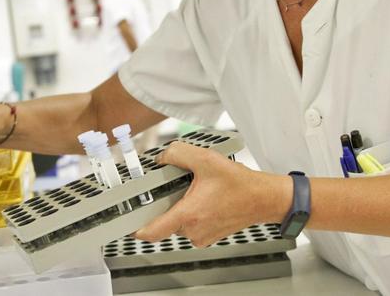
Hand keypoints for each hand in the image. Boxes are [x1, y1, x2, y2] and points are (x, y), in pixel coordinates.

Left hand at [134, 142, 290, 246]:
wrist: (263, 199)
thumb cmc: (240, 185)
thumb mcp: (206, 159)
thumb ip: (178, 153)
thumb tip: (163, 157)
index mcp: (188, 215)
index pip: (151, 232)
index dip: (136, 229)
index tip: (127, 223)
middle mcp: (193, 230)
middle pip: (164, 221)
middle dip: (166, 204)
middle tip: (175, 188)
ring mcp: (202, 236)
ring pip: (178, 223)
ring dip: (181, 208)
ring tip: (194, 191)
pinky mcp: (209, 236)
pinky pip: (191, 226)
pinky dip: (192, 213)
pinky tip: (203, 198)